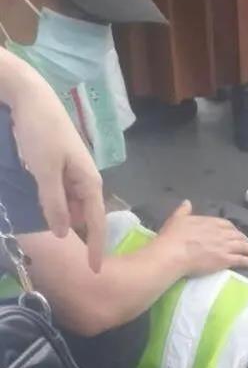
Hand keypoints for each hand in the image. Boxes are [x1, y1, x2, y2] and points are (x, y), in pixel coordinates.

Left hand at [7, 61, 106, 269]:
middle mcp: (86, 181)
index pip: (96, 223)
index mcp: (90, 183)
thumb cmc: (41, 132)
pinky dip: (51, 201)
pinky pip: (59, 192)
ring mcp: (73, 173)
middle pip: (82, 215)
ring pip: (69, 204)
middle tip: (58, 246)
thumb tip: (63, 233)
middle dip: (72, 230)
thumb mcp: (45, 172)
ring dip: (57, 213)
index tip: (95, 270)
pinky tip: (38, 200)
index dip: (95, 247)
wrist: (30, 96)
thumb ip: (54, 204)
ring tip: (43, 216)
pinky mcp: (60, 166)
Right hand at [157, 200, 247, 275]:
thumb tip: (187, 202)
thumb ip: (183, 210)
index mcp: (209, 222)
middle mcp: (219, 233)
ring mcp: (224, 246)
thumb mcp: (176, 218)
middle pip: (237, 235)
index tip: (235, 232)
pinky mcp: (225, 260)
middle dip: (244, 239)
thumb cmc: (172, 237)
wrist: (173, 253)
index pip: (226, 224)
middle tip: (247, 243)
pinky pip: (241, 259)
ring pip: (242, 246)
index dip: (233, 229)